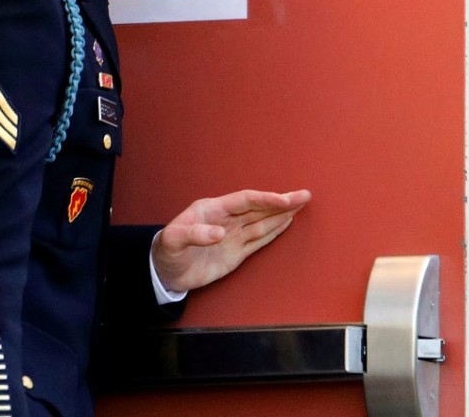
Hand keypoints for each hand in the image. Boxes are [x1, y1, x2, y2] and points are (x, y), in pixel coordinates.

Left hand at [151, 189, 311, 292]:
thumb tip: (220, 233)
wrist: (163, 273)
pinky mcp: (236, 253)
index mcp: (213, 210)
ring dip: (282, 214)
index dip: (265, 199)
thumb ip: (194, 234)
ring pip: (263, 222)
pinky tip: (286, 222)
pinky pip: (259, 240)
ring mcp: (234, 236)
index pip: (245, 201)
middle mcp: (228, 220)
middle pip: (260, 209)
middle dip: (282, 202)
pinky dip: (274, 231)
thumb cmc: (166, 251)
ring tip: (301, 204)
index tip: (284, 200)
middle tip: (305, 196)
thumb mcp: (173, 241)